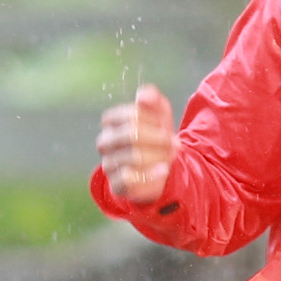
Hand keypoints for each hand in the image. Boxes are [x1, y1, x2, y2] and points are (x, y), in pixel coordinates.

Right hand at [96, 83, 175, 205]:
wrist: (160, 168)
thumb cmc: (157, 138)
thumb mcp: (160, 115)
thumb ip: (153, 100)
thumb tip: (143, 96)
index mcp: (111, 122)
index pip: (131, 114)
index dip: (153, 120)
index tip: (164, 125)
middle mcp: (105, 142)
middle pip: (131, 134)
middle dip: (159, 138)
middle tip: (174, 143)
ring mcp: (108, 164)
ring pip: (134, 157)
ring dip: (159, 155)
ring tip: (170, 157)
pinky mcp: (116, 184)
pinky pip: (128, 179)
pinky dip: (151, 174)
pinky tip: (163, 169)